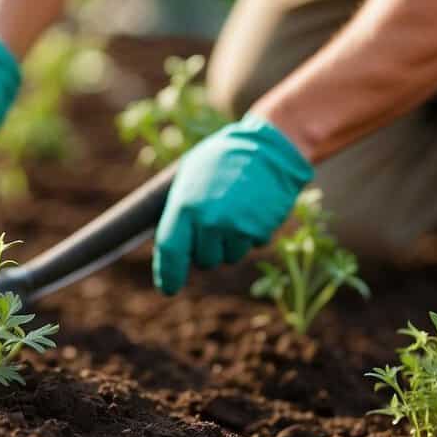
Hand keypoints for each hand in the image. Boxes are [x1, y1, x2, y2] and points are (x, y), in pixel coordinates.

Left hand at [153, 114, 312, 294]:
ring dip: (230, 243)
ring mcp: (236, 228)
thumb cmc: (223, 158)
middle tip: (215, 221)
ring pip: (229, 257)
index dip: (168, 274)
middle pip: (204, 260)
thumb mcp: (191, 176)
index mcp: (185, 206)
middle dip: (207, 249)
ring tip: (236, 210)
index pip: (170, 251)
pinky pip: (252, 245)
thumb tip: (172, 243)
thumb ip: (180, 210)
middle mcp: (209, 221)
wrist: (268, 148)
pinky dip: (252, 234)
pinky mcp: (260, 230)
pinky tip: (253, 209)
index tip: (168, 288)